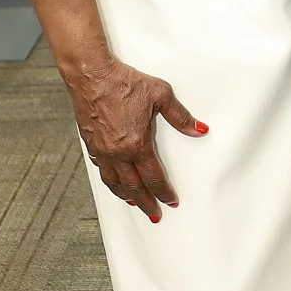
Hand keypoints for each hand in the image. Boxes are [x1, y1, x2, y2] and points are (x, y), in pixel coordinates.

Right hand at [65, 56, 206, 220]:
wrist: (91, 75)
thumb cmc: (125, 82)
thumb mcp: (160, 95)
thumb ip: (180, 117)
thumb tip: (199, 130)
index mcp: (136, 144)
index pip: (154, 177)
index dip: (164, 191)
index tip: (171, 201)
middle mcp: (117, 152)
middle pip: (133, 187)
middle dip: (146, 203)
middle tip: (154, 215)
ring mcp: (101, 150)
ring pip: (114, 182)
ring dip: (126, 195)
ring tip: (135, 203)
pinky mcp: (90, 142)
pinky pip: (101, 169)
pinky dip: (110, 179)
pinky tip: (114, 180)